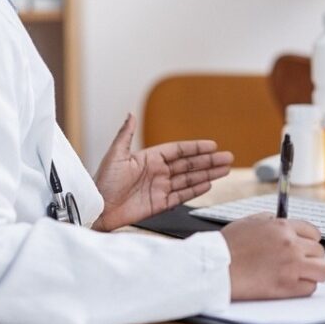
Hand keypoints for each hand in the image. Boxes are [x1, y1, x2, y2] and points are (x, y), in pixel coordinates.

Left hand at [93, 113, 233, 230]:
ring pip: (189, 179)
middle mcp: (157, 172)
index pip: (178, 151)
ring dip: (208, 174)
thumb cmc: (102, 182)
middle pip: (189, 164)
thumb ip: (126, 135)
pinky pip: (181, 196)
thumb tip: (130, 114)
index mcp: (149, 158)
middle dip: (209, 161)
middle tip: (228, 158)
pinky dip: (196, 190)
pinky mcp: (159, 204)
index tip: (212, 145)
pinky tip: (209, 185)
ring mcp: (160, 188)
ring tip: (225, 170)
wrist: (96, 209)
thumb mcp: (114, 155)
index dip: (196, 148)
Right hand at [220, 214, 324, 299]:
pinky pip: (311, 288)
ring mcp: (291, 266)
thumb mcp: (248, 221)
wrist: (216, 267)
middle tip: (301, 264)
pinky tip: (292, 285)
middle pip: (320, 251)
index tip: (307, 248)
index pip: (314, 232)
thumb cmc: (226, 246)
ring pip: (324, 270)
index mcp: (282, 226)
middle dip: (312, 257)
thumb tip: (279, 222)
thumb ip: (269, 220)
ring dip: (315, 273)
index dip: (311, 241)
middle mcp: (291, 244)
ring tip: (304, 276)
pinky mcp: (287, 286)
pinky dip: (304, 288)